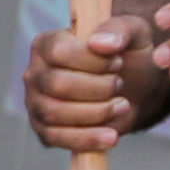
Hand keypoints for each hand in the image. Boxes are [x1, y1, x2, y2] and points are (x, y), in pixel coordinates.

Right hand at [26, 18, 149, 152]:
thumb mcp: (133, 33)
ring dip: (97, 113)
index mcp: (48, 44)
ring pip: (56, 113)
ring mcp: (36, 103)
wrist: (135, 89)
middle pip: (58, 84)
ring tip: (121, 106)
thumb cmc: (127, 56)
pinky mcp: (44, 130)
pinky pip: (57, 138)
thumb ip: (119, 29)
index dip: (93, 61)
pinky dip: (87, 139)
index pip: (60, 52)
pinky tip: (111, 136)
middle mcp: (35, 72)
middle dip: (98, 88)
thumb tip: (101, 43)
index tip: (118, 61)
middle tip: (119, 84)